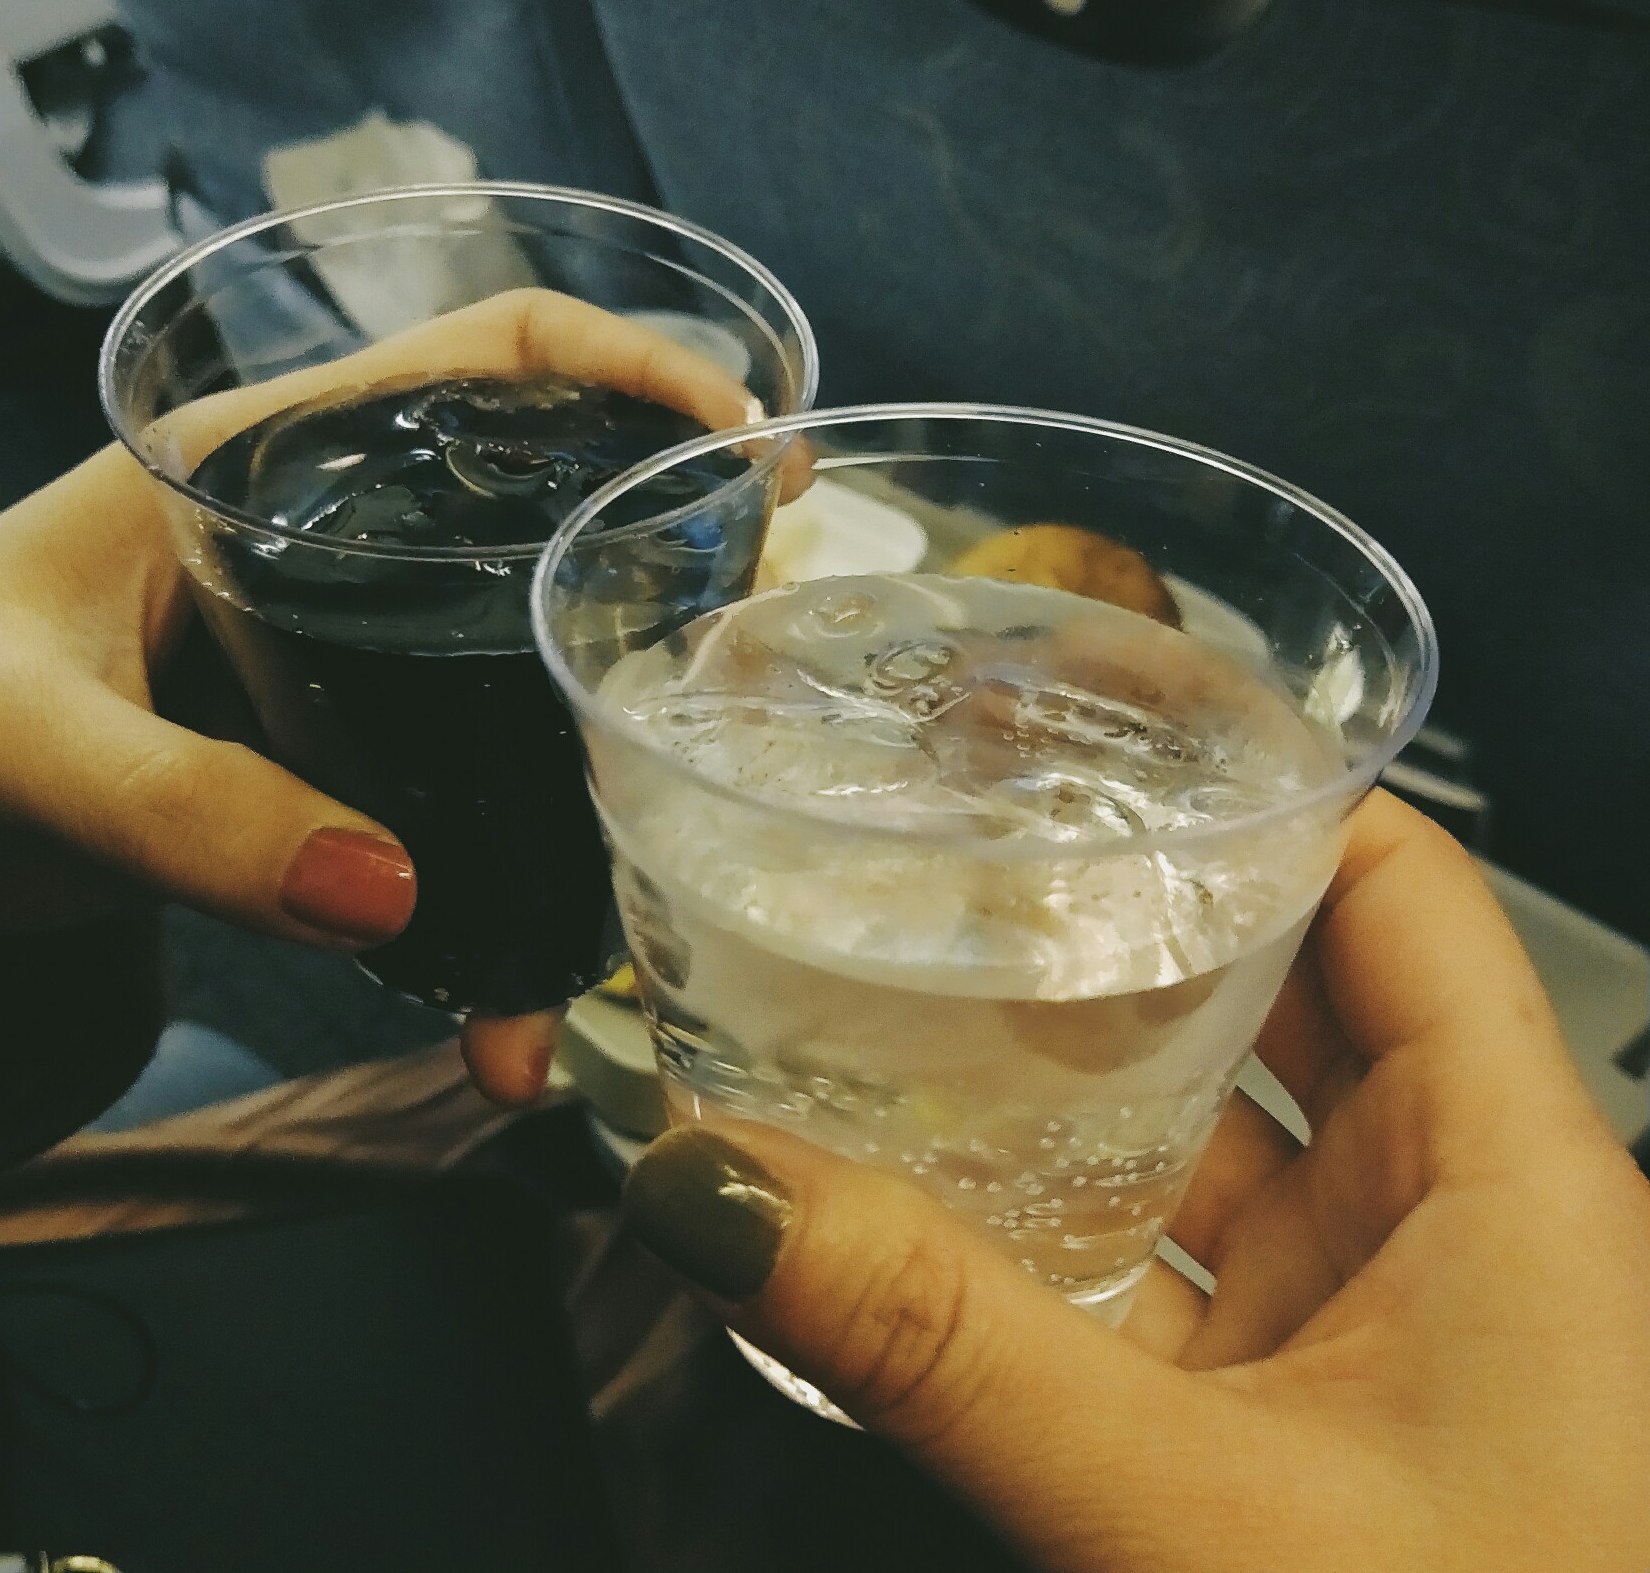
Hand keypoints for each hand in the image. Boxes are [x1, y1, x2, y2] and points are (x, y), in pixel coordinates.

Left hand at [0, 291, 771, 1101]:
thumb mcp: (18, 738)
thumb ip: (178, 807)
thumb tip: (394, 892)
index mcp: (279, 451)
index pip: (497, 355)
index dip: (642, 372)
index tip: (751, 449)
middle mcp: (349, 537)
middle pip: (559, 514)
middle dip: (673, 572)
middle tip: (758, 650)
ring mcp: (360, 653)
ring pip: (530, 678)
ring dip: (603, 769)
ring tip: (673, 850)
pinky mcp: (352, 759)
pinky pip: (465, 812)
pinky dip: (504, 910)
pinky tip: (521, 1004)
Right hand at [622, 792, 1649, 1570]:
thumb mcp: (1192, 1514)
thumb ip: (944, 1345)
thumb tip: (722, 1190)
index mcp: (1508, 1175)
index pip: (1395, 883)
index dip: (1259, 786)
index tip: (1096, 735)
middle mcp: (1455, 1222)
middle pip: (1281, 990)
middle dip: (1125, 926)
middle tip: (963, 862)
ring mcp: (1373, 1327)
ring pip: (1210, 1143)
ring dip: (1075, 1092)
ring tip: (922, 1004)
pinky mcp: (1303, 1423)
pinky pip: (1169, 1277)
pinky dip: (1062, 1239)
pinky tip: (941, 1213)